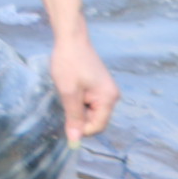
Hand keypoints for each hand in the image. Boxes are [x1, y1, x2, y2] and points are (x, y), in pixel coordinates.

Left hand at [32, 0, 117, 141]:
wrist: (70, 38)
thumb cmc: (69, 63)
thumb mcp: (68, 92)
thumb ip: (73, 117)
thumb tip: (75, 140)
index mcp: (108, 99)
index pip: (97, 126)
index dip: (81, 129)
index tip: (65, 120)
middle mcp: (112, 96)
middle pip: (95, 119)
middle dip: (78, 115)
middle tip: (66, 99)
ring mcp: (106, 90)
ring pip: (90, 110)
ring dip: (77, 106)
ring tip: (68, 89)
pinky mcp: (99, 86)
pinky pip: (89, 101)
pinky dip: (79, 99)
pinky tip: (71, 86)